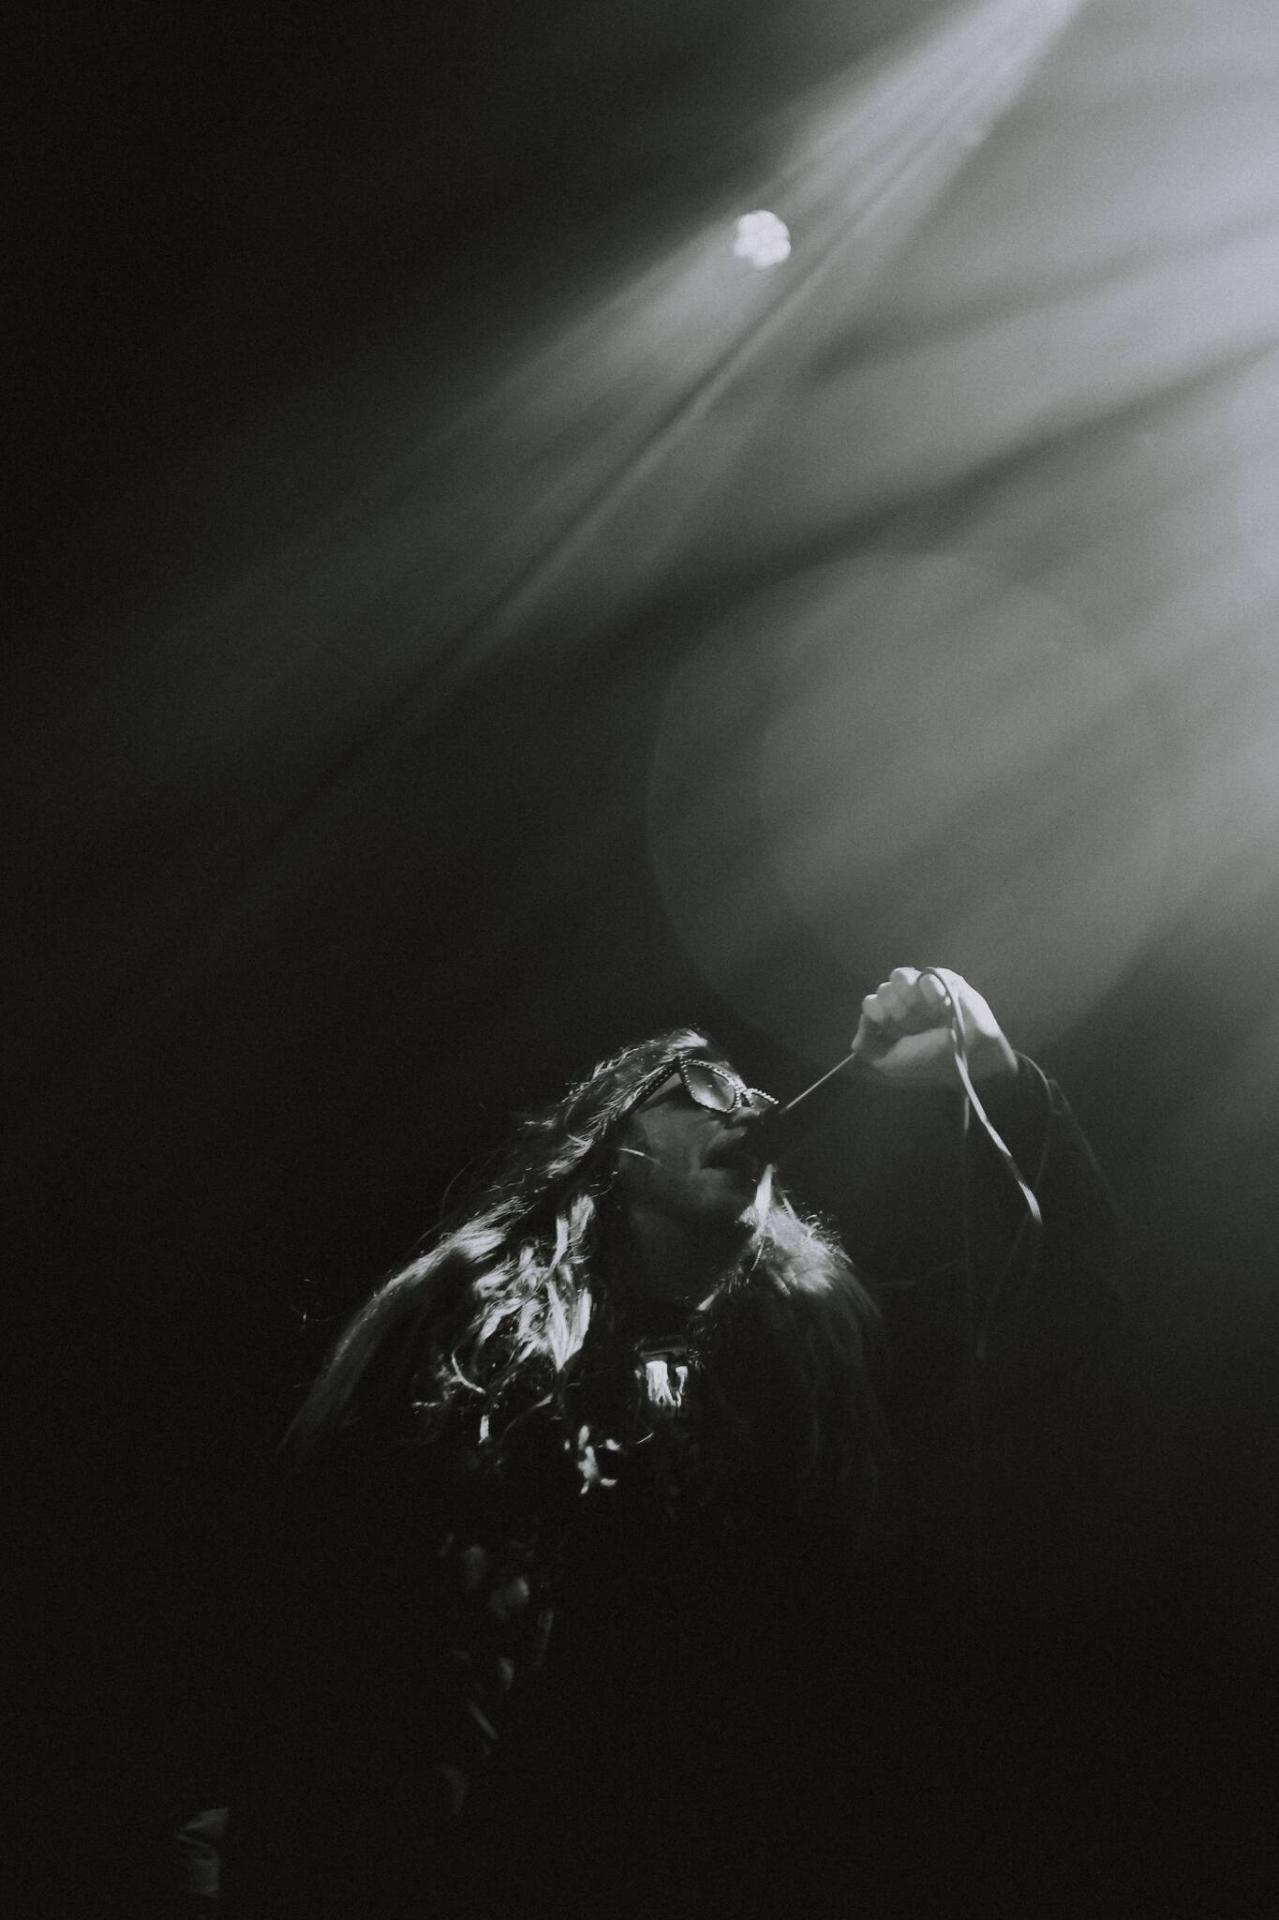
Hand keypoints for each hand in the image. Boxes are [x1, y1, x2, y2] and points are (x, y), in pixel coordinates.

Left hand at [852, 966, 1017, 1087]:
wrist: (966, 1056)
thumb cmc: (929, 1060)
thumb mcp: (887, 1062)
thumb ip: (863, 1044)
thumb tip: (865, 1016)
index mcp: (890, 1016)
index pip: (870, 1002)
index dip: (882, 1020)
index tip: (898, 1035)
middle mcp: (904, 999)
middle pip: (884, 990)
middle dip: (900, 1015)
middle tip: (919, 1029)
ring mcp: (922, 987)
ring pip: (899, 977)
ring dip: (913, 1003)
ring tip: (930, 1017)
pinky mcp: (944, 979)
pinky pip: (925, 977)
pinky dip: (932, 996)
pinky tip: (943, 1009)